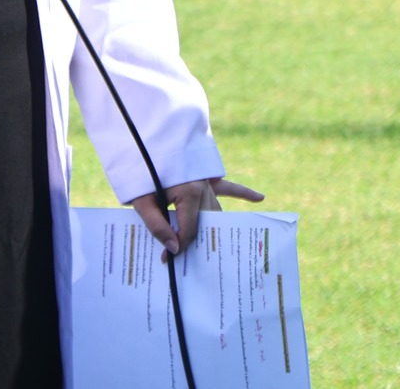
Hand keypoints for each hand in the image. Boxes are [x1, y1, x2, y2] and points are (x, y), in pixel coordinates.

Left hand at [129, 178, 265, 257]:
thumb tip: (174, 249)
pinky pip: (228, 186)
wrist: (144, 139)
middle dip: (195, 240)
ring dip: (214, 225)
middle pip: (204, 222)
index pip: (189, 230)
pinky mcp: (207, 175)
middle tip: (190, 259)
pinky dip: (243, 192)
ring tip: (220, 246)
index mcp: (190, 194)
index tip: (166, 260)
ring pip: (215, 209)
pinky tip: (260, 198)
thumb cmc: (140, 169)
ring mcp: (207, 181)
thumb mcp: (142, 200)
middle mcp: (204, 188)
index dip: (178, 246)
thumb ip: (157, 225)